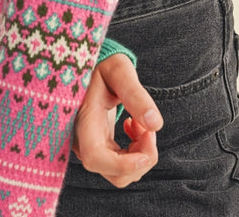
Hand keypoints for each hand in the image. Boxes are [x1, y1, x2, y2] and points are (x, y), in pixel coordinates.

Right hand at [72, 53, 162, 187]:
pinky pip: (120, 165)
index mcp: (83, 119)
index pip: (96, 158)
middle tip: (148, 128)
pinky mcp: (97, 148)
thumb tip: (156, 124)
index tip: (147, 152)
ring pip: (120, 173)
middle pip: (114, 173)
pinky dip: (135, 153)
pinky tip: (134, 127)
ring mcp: (89, 147)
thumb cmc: (102, 64)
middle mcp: (82, 140)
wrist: (89, 66)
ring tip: (140, 124)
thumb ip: (136, 94)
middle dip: (141, 158)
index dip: (123, 165)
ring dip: (140, 155)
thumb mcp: (119, 70)